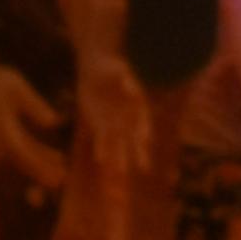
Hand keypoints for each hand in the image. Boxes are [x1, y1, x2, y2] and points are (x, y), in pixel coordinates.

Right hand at [0, 59, 68, 190]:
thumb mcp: (16, 87)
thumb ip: (33, 106)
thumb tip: (53, 123)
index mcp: (0, 124)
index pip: (17, 149)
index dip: (34, 163)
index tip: (49, 174)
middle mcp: (0, 133)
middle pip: (21, 157)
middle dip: (38, 170)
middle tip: (59, 182)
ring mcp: (4, 134)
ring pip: (25, 154)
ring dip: (42, 163)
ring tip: (63, 174)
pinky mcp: (9, 131)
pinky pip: (26, 146)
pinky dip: (40, 153)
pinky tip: (59, 158)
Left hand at [73, 51, 153, 176]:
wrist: (96, 70)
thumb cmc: (110, 66)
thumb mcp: (117, 69)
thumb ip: (125, 77)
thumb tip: (131, 89)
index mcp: (137, 104)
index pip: (142, 121)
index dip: (143, 131)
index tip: (145, 141)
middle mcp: (128, 117)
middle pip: (135, 138)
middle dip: (139, 152)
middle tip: (144, 168)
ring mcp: (115, 122)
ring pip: (119, 143)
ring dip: (121, 157)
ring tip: (122, 173)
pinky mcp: (100, 124)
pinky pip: (102, 140)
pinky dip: (103, 149)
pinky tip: (102, 160)